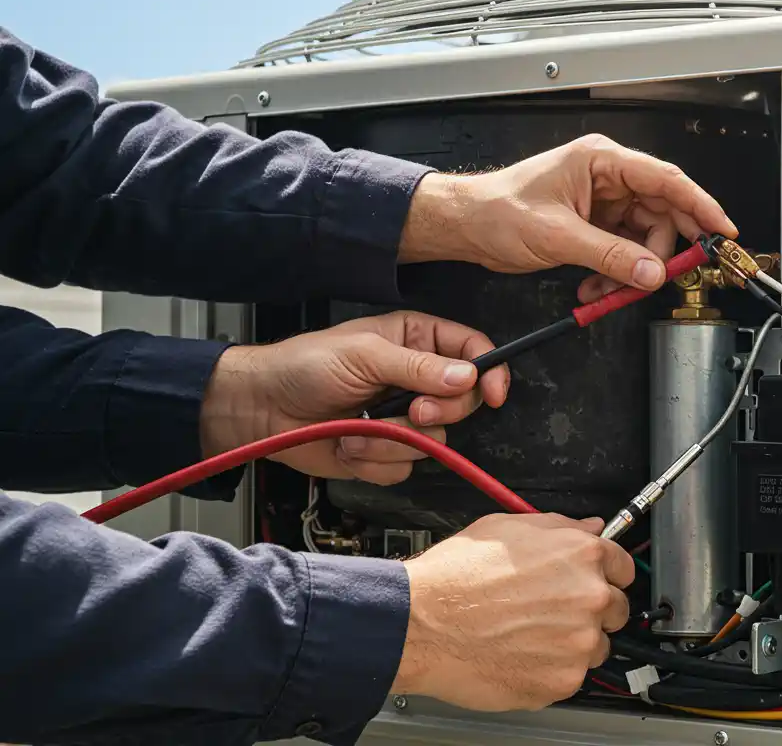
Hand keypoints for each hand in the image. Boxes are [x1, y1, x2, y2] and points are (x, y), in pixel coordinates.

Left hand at [199, 311, 509, 483]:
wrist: (262, 410)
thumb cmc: (303, 366)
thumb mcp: (365, 355)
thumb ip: (419, 367)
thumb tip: (468, 375)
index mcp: (416, 342)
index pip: (473, 352)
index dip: (490, 372)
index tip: (493, 393)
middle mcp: (416, 381)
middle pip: (464, 402)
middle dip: (437, 412)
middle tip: (411, 410)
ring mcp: (403, 419)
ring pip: (436, 440)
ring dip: (393, 440)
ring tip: (358, 427)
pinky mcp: (386, 452)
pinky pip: (406, 467)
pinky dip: (376, 460)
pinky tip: (350, 443)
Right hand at [391, 514, 633, 710]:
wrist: (422, 624)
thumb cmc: (456, 576)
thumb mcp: (508, 527)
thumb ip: (561, 528)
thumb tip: (590, 527)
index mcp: (582, 556)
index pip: (624, 567)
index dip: (607, 574)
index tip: (598, 581)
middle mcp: (589, 598)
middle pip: (616, 610)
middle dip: (592, 611)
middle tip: (553, 612)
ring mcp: (579, 643)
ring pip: (595, 647)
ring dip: (573, 644)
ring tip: (529, 635)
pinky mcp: (562, 680)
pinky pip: (570, 677)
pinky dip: (551, 670)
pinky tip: (519, 654)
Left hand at [398, 133, 737, 302]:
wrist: (467, 225)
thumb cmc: (497, 209)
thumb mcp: (557, 235)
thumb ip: (609, 255)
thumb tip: (649, 271)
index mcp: (602, 161)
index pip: (666, 180)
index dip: (700, 205)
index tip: (721, 230)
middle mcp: (609, 179)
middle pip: (662, 214)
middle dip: (662, 251)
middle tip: (668, 277)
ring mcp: (605, 204)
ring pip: (644, 241)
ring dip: (633, 271)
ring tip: (609, 290)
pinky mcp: (596, 227)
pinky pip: (624, 254)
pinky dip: (616, 276)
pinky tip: (596, 287)